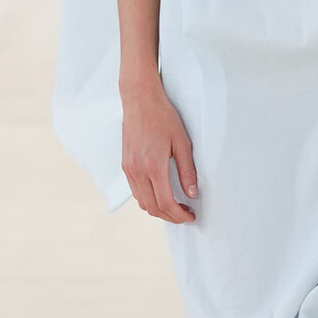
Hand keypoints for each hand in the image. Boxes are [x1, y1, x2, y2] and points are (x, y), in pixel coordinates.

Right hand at [121, 78, 197, 221]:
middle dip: (170, 216)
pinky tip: (161, 194)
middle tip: (185, 214)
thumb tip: (192, 194)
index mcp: (153, 166)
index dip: (179, 215)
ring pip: (142, 202)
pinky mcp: (125, 165)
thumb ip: (187, 171)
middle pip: (152, 207)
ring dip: (159, 210)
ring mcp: (129, 169)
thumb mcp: (182, 143)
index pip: (165, 203)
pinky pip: (135, 191)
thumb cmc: (163, 117)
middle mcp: (137, 171)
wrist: (140, 100)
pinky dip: (148, 199)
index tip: (191, 216)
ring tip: (175, 206)